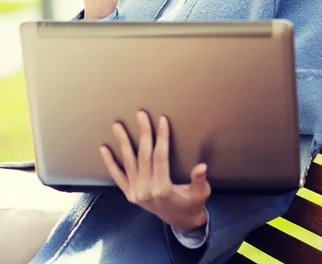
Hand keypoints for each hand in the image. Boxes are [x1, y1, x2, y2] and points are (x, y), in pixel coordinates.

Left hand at [100, 111, 210, 229]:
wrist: (180, 221)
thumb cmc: (192, 204)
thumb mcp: (200, 193)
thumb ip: (199, 180)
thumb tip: (202, 166)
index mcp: (163, 189)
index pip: (160, 156)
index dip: (162, 137)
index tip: (162, 120)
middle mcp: (146, 191)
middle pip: (143, 155)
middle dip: (143, 132)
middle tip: (141, 114)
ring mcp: (135, 193)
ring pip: (128, 162)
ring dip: (122, 142)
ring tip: (117, 125)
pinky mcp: (129, 194)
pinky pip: (117, 176)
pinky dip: (110, 162)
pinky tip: (104, 149)